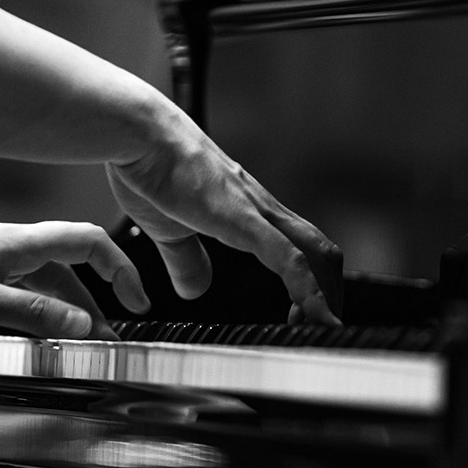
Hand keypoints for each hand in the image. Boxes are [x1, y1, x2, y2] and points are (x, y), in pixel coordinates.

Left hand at [0, 220, 149, 338]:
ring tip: (79, 341)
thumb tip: (81, 323)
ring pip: (47, 278)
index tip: (136, 299)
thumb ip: (33, 312)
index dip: (120, 267)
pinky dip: (41, 307)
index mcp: (17, 242)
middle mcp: (10, 244)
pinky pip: (23, 286)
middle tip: (109, 336)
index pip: (87, 241)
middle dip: (98, 298)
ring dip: (68, 307)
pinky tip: (37, 328)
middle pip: (72, 264)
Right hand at [106, 115, 342, 324]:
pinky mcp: (245, 219)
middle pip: (320, 252)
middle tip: (318, 328)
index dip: (307, 283)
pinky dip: (309, 292)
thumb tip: (195, 290)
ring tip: (323, 330)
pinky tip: (315, 317)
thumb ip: (186, 259)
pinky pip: (290, 259)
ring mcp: (258, 212)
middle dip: (328, 293)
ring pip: (316, 256)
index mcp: (248, 211)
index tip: (295, 316)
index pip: (300, 248)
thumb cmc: (151, 168)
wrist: (139, 137)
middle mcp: (263, 209)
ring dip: (325, 297)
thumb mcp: (168, 229)